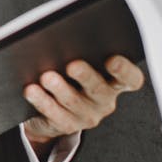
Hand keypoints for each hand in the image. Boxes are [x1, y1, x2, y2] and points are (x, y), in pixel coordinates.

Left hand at [22, 55, 144, 150]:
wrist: (53, 109)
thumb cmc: (70, 77)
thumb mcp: (80, 64)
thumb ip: (80, 52)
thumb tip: (66, 35)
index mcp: (114, 82)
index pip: (130, 78)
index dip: (125, 70)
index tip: (113, 59)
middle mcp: (104, 100)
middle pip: (99, 89)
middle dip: (86, 76)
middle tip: (72, 65)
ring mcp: (86, 115)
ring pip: (74, 102)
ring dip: (60, 89)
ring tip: (47, 77)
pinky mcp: (67, 125)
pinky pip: (54, 114)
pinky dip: (42, 101)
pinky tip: (31, 90)